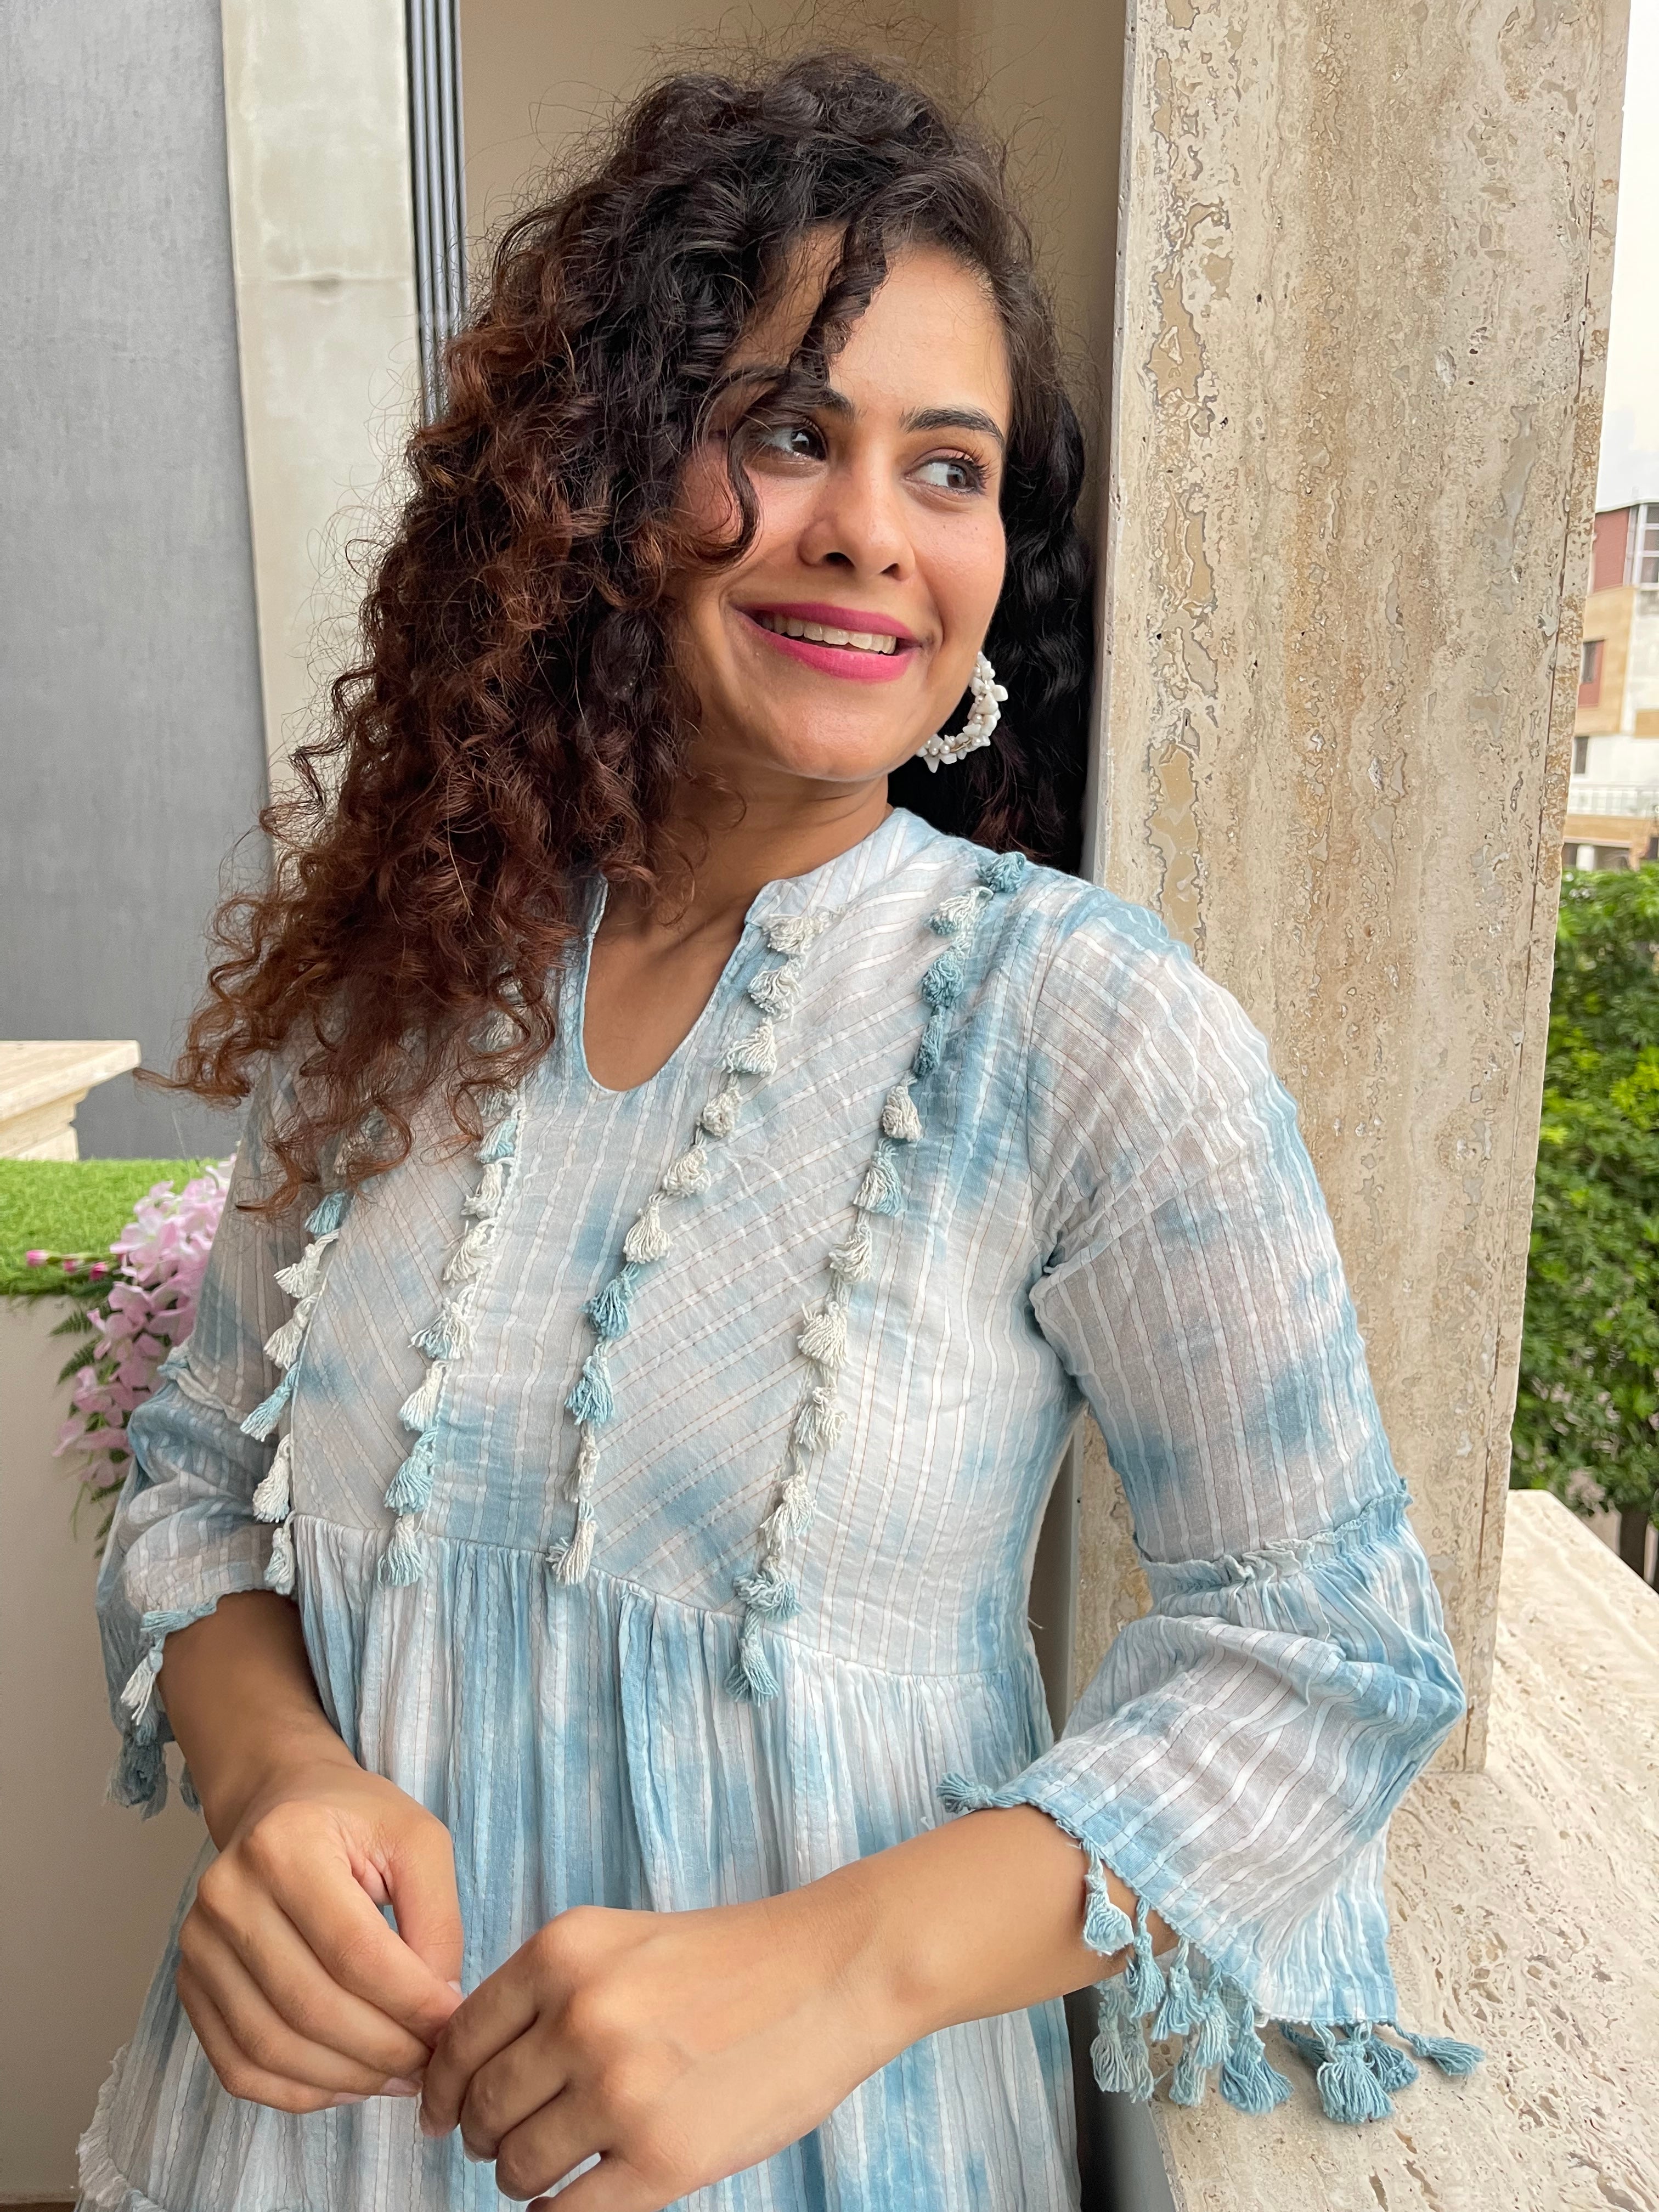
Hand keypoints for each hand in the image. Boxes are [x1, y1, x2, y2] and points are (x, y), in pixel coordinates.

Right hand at [177, 1749, 464, 2112]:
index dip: (411, 2002)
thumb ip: (437, 1919)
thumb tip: (438, 2009)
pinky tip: (349, 2081)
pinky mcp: (190, 1985)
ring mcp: (197, 1945)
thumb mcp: (417, 1841)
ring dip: (346, 2077)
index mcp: (285, 1844)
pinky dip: (298, 2091)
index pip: (354, 1951)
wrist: (280, 1807)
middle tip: (433, 2060)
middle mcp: (227, 1894)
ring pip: (272, 2047)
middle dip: (383, 2048)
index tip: (455, 2023)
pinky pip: (239, 2066)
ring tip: (399, 2075)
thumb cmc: (356, 1822)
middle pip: (311, 2006)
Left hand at [419, 1890, 896, 2208]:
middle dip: (480, 2133)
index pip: (458, 2040)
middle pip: (480, 2107)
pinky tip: (565, 2201)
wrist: (831, 1973)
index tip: (441, 2111)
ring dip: (518, 2175)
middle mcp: (581, 2017)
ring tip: (545, 2166)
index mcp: (563, 1952)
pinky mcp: (663, 2159)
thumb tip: (465, 2066)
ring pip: (515, 2165)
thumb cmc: (728, 1958)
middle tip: (498, 2140)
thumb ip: (545, 1991)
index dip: (441, 2086)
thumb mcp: (619, 1940)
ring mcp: (621, 2091)